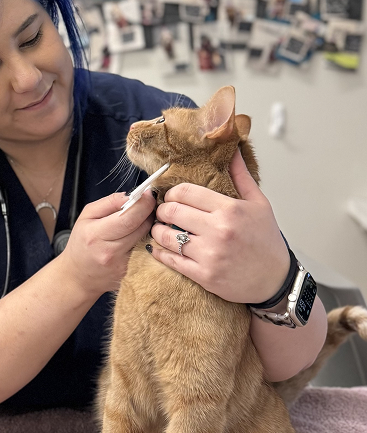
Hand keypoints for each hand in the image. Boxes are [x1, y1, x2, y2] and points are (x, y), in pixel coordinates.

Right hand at [60, 191, 154, 295]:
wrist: (78, 276)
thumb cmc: (81, 244)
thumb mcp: (86, 216)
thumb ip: (109, 202)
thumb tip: (131, 196)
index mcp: (95, 235)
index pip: (128, 218)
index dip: (143, 204)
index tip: (148, 195)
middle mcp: (110, 252)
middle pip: (141, 227)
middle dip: (148, 213)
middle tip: (147, 205)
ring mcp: (122, 265)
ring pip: (146, 239)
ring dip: (148, 227)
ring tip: (140, 221)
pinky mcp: (130, 272)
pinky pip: (145, 251)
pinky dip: (145, 241)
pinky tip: (137, 238)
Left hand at [149, 149, 289, 303]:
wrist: (274, 280)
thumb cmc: (266, 241)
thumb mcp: (259, 204)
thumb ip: (241, 177)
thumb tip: (232, 151)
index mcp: (230, 209)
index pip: (185, 191)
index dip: (172, 192)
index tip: (171, 196)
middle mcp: (218, 230)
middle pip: (171, 211)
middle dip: (162, 209)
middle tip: (163, 212)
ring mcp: (209, 254)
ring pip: (166, 235)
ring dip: (157, 230)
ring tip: (160, 228)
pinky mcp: (203, 275)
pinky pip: (170, 259)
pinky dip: (159, 252)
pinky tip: (158, 247)